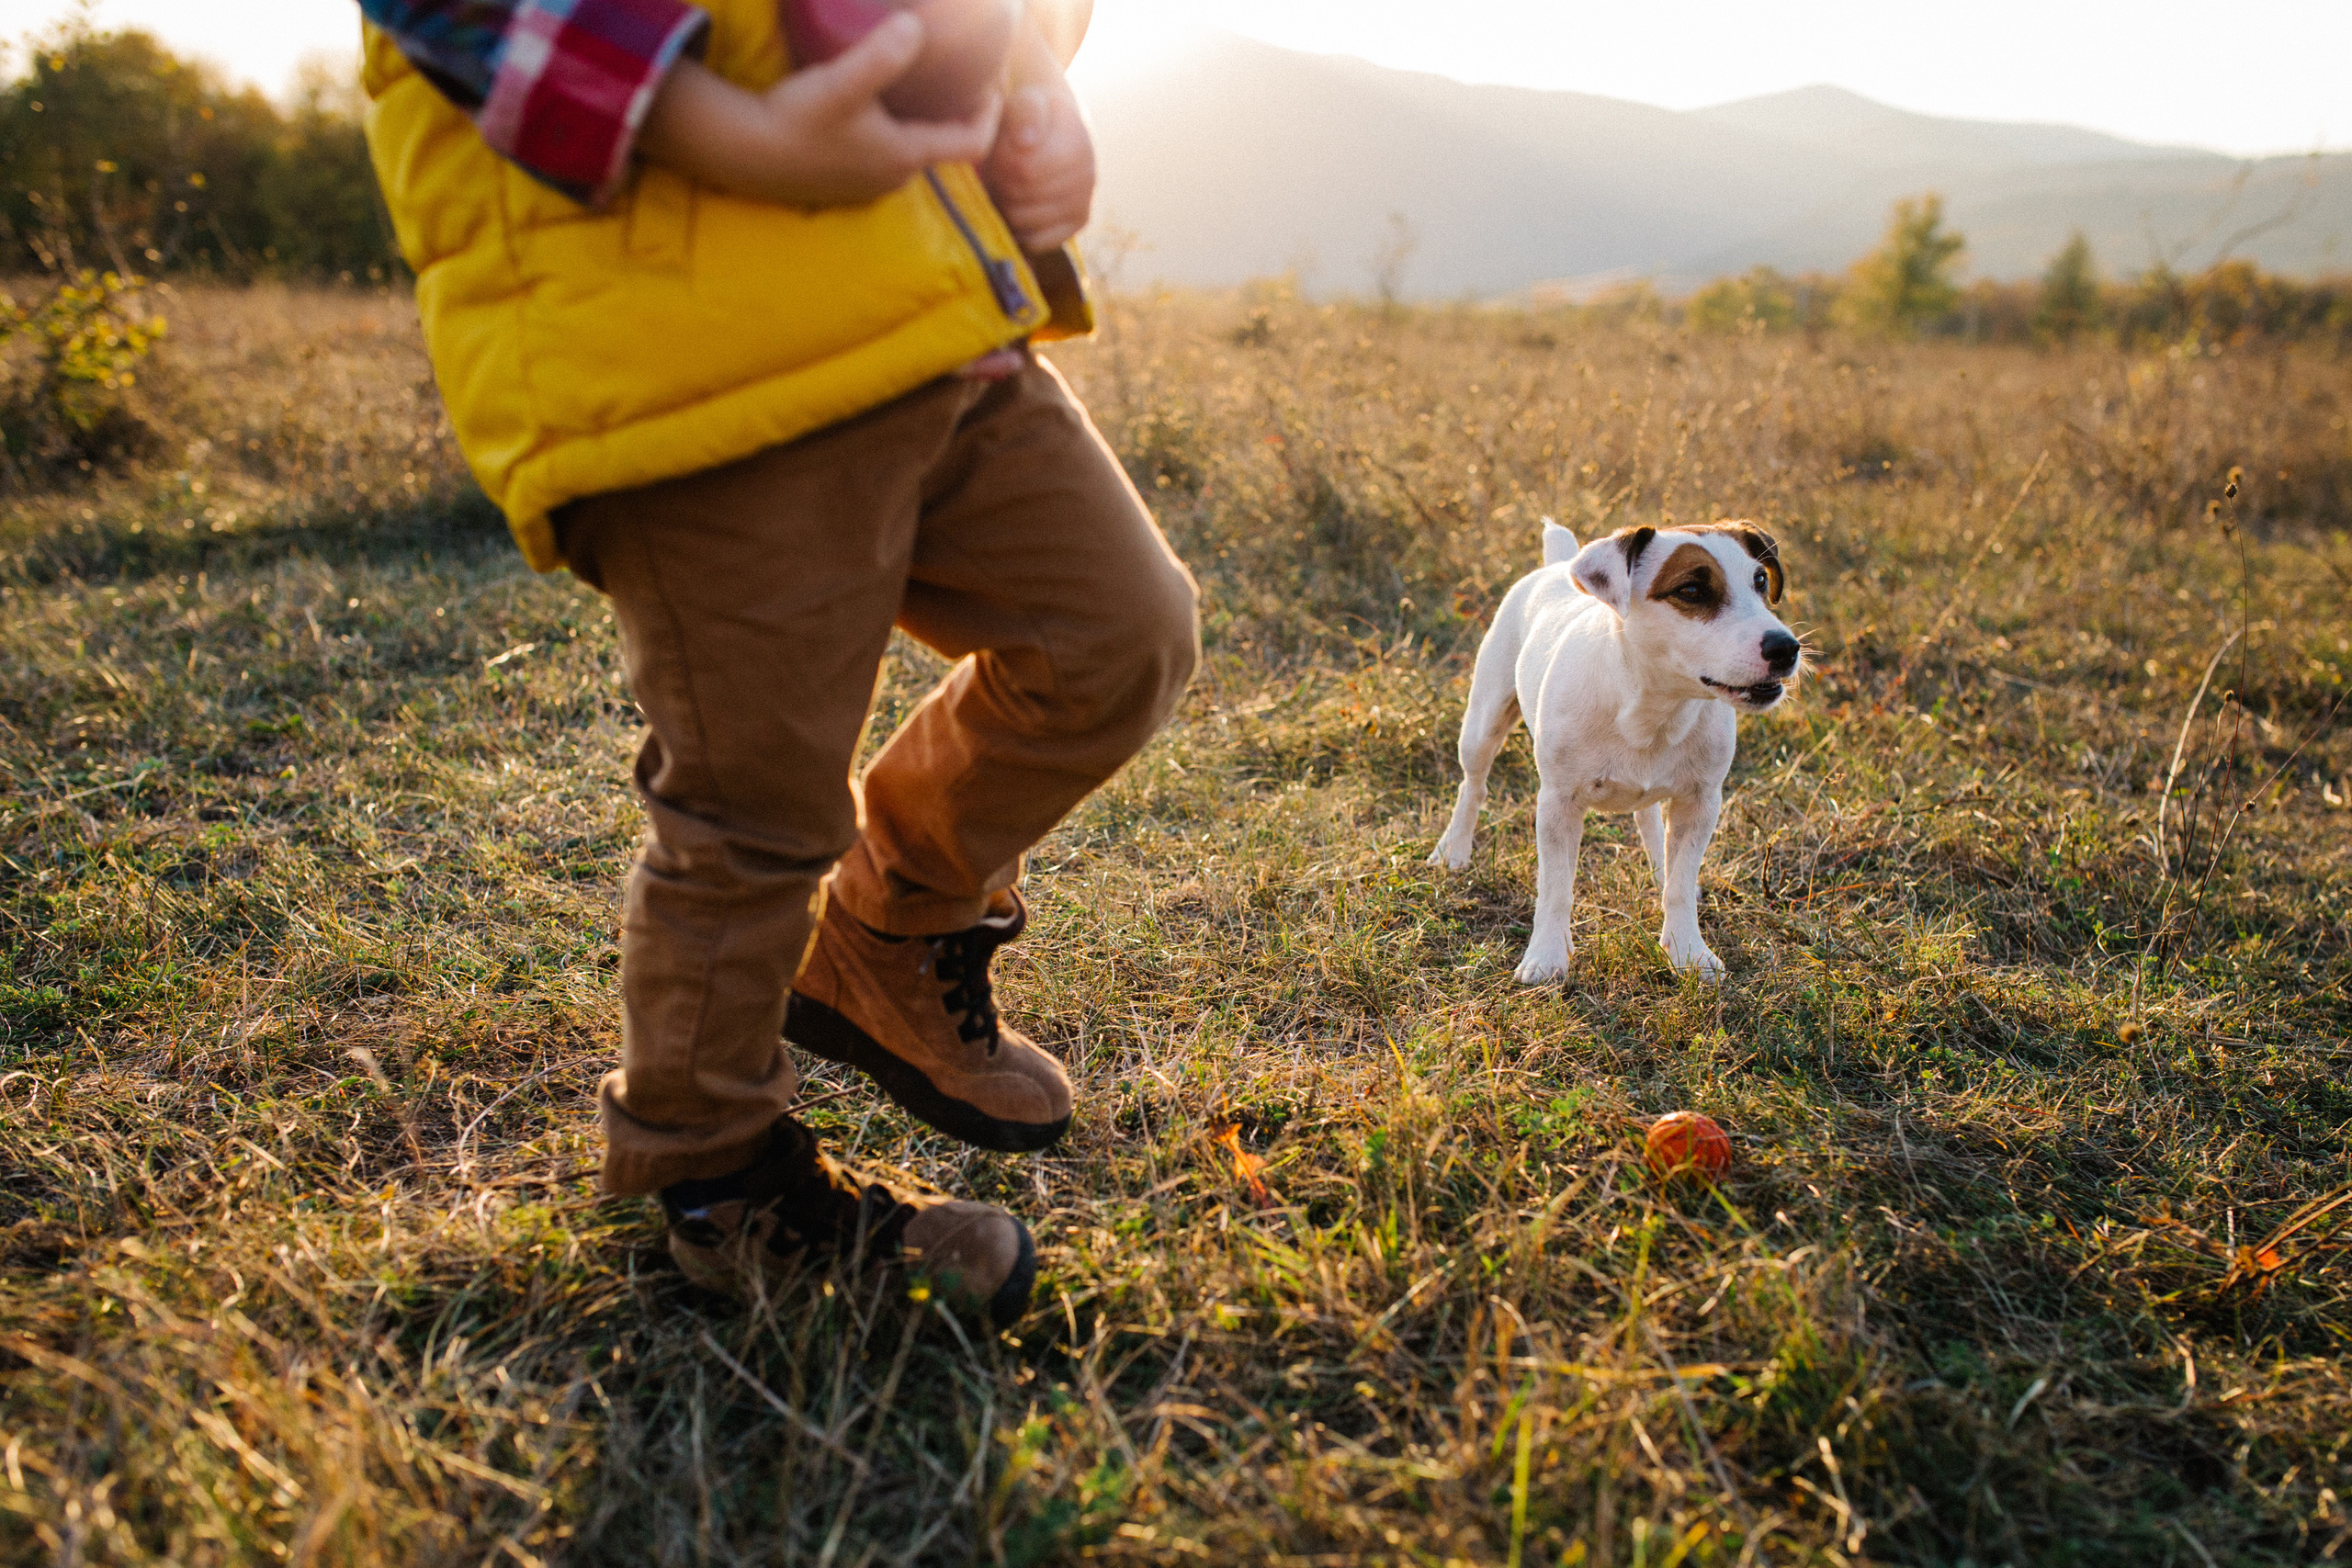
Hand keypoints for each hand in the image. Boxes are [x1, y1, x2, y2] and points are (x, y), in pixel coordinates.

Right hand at [639, 16, 1001, 207]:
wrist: (741, 153)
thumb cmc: (795, 120)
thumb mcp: (842, 82)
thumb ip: (881, 55)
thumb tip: (917, 25)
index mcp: (906, 156)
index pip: (973, 143)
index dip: (991, 114)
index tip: (993, 84)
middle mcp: (893, 177)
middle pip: (944, 147)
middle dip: (957, 113)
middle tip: (960, 76)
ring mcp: (866, 184)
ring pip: (911, 151)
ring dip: (923, 122)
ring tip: (921, 85)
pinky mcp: (841, 181)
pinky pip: (883, 154)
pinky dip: (894, 131)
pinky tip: (877, 106)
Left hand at [982, 76, 1094, 249]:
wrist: (1055, 127)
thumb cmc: (1032, 114)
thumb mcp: (1027, 100)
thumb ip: (1026, 111)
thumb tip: (1026, 141)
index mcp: (1077, 146)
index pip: (1024, 171)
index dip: (1000, 163)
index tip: (999, 151)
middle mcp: (1088, 177)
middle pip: (1020, 196)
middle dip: (1000, 183)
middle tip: (998, 170)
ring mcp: (1084, 203)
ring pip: (1025, 221)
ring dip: (1005, 205)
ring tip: (1006, 185)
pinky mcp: (1078, 224)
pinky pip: (1038, 241)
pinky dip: (1019, 229)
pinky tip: (1016, 207)